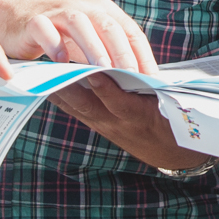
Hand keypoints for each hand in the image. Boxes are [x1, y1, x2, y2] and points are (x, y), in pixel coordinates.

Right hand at [0, 0, 157, 73]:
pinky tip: (61, 61)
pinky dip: (54, 44)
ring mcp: (60, 12)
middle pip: (109, 27)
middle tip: (132, 75)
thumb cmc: (63, 34)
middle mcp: (86, 8)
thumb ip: (111, 54)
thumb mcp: (91, 42)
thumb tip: (140, 81)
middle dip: (122, 52)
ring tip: (102, 69)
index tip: (151, 78)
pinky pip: (45, 30)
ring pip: (81, 25)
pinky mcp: (35, 21)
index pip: (130, 32)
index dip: (143, 54)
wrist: (19, 15)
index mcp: (106, 12)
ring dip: (93, 47)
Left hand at [47, 73, 206, 169]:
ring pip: (77, 107)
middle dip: (70, 86)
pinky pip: (76, 110)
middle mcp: (118, 124)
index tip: (94, 71)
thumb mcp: (173, 105)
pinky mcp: (98, 124)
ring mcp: (105, 125)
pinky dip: (62, 96)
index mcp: (141, 117)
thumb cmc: (176, 121)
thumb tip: (140, 68)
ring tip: (43, 71)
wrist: (172, 152)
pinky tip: (49, 82)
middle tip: (54, 66)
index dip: (106, 89)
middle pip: (89, 106)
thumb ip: (156, 88)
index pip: (120, 104)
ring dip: (59, 90)